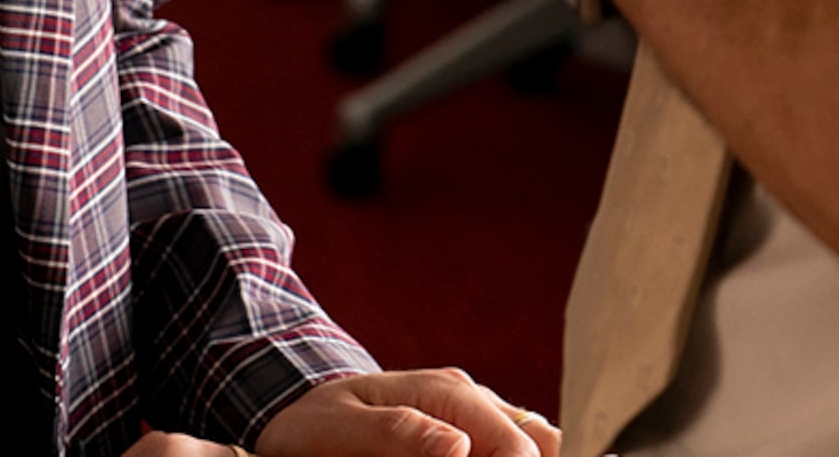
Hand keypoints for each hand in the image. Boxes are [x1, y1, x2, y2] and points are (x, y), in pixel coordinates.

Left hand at [254, 369, 560, 455]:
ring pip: (533, 442)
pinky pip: (507, 446)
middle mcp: (470, 396)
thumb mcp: (341, 428)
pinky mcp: (469, 429)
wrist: (300, 403)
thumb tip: (458, 446)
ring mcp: (473, 411)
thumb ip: (399, 433)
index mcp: (446, 392)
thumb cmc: (314, 420)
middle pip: (539, 442)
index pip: (516, 445)